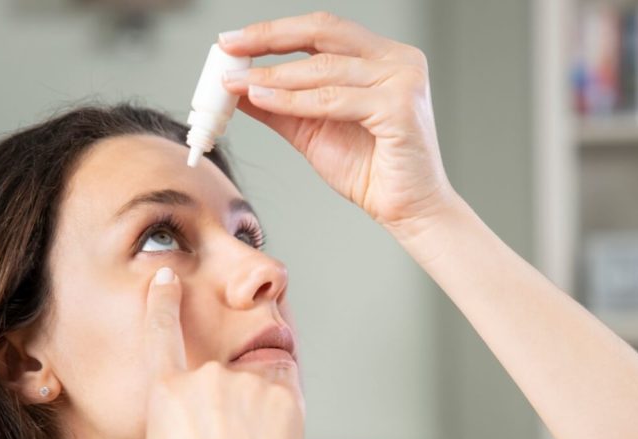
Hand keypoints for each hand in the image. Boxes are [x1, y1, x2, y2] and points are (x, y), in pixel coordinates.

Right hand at [141, 268, 305, 438]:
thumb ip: (173, 428)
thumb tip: (190, 423)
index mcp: (166, 394)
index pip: (161, 333)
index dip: (164, 302)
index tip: (167, 277)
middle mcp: (204, 378)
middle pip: (219, 376)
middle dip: (228, 405)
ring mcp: (246, 384)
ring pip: (256, 382)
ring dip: (257, 409)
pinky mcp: (285, 395)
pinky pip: (286, 390)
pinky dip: (284, 412)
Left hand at [218, 11, 460, 232]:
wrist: (407, 210)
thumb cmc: (371, 170)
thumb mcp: (313, 129)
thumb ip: (280, 104)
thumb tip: (238, 86)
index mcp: (382, 57)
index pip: (322, 29)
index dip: (275, 31)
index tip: (234, 42)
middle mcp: (397, 60)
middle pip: (324, 32)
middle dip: (269, 38)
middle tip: (229, 49)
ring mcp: (402, 81)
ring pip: (323, 69)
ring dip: (274, 76)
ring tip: (237, 83)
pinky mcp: (400, 108)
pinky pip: (333, 100)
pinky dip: (293, 100)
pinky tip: (263, 100)